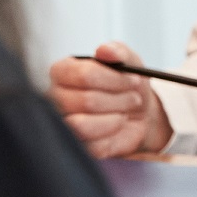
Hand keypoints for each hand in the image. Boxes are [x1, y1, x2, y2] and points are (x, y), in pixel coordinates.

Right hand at [47, 41, 170, 156]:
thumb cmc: (127, 83)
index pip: (83, 75)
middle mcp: (55, 97)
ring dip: (116, 117)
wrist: (141, 112)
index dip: (113, 79)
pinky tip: (118, 125)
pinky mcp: (76, 145)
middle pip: (86, 101)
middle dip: (119, 99)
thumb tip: (105, 50)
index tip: (133, 80)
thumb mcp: (129, 61)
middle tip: (133, 98)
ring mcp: (62, 122)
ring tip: (125, 111)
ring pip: (81, 125)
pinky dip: (113, 134)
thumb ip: (118, 51)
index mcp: (63, 71)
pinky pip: (92, 146)